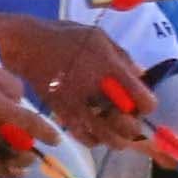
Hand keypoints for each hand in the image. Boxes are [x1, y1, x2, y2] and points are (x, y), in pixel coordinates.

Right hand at [0, 13, 154, 152]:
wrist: (30, 47)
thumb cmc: (67, 38)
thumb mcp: (100, 38)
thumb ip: (123, 58)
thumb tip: (141, 75)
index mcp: (111, 69)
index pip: (143, 101)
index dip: (147, 104)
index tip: (144, 102)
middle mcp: (98, 92)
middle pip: (129, 126)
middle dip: (135, 125)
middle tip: (131, 118)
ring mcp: (80, 107)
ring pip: (110, 138)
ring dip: (118, 137)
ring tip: (116, 128)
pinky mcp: (65, 117)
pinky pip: (88, 139)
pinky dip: (96, 139)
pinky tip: (96, 129)